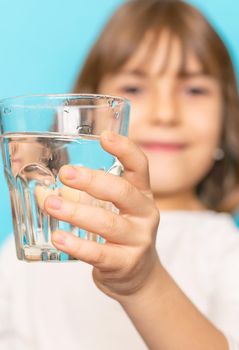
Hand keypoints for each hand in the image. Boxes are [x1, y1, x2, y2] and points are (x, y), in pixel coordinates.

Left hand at [44, 131, 159, 300]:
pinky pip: (100, 253)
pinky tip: (59, 238)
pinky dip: (77, 244)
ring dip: (76, 212)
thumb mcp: (112, 210)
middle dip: (92, 181)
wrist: (138, 275)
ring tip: (51, 205)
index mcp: (142, 194)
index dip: (125, 149)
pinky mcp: (126, 263)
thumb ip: (82, 197)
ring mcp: (138, 240)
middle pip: (122, 192)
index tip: (104, 136)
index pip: (140, 166)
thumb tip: (42, 189)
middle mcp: (145, 214)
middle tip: (65, 174)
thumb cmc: (120, 235)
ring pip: (108, 223)